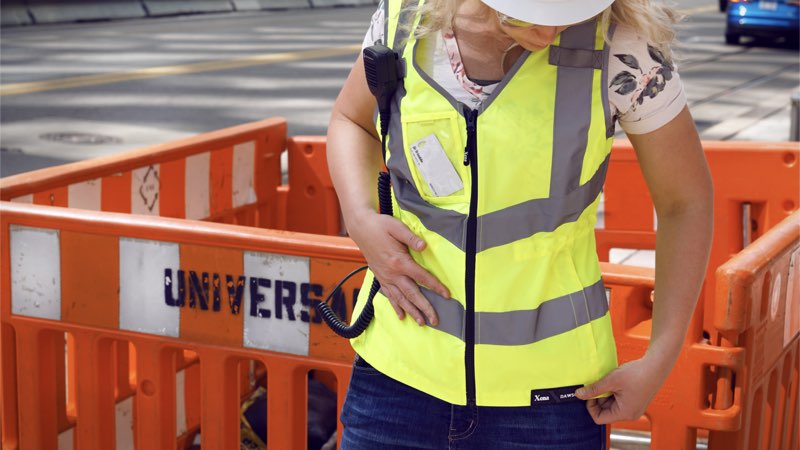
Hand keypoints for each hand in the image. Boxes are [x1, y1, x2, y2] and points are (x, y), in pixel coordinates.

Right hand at [347, 210, 449, 325]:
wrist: (361, 228)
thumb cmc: (380, 226)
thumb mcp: (396, 227)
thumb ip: (411, 238)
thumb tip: (424, 246)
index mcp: (400, 261)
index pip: (422, 277)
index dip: (435, 286)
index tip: (447, 295)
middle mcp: (393, 273)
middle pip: (412, 294)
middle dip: (424, 308)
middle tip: (435, 320)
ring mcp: (386, 277)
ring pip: (400, 299)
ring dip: (411, 311)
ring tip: (421, 323)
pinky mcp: (380, 278)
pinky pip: (389, 295)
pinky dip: (396, 306)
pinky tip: (401, 316)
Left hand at [574, 355, 670, 424]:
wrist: (656, 366)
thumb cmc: (637, 374)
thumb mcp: (610, 381)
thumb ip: (594, 389)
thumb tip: (578, 395)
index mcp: (624, 413)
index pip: (599, 418)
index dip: (591, 406)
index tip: (590, 392)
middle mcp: (630, 414)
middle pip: (605, 412)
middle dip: (599, 398)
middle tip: (600, 383)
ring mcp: (634, 408)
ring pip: (611, 405)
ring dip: (607, 394)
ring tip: (611, 381)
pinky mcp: (636, 402)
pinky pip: (619, 401)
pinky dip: (614, 392)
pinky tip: (617, 381)